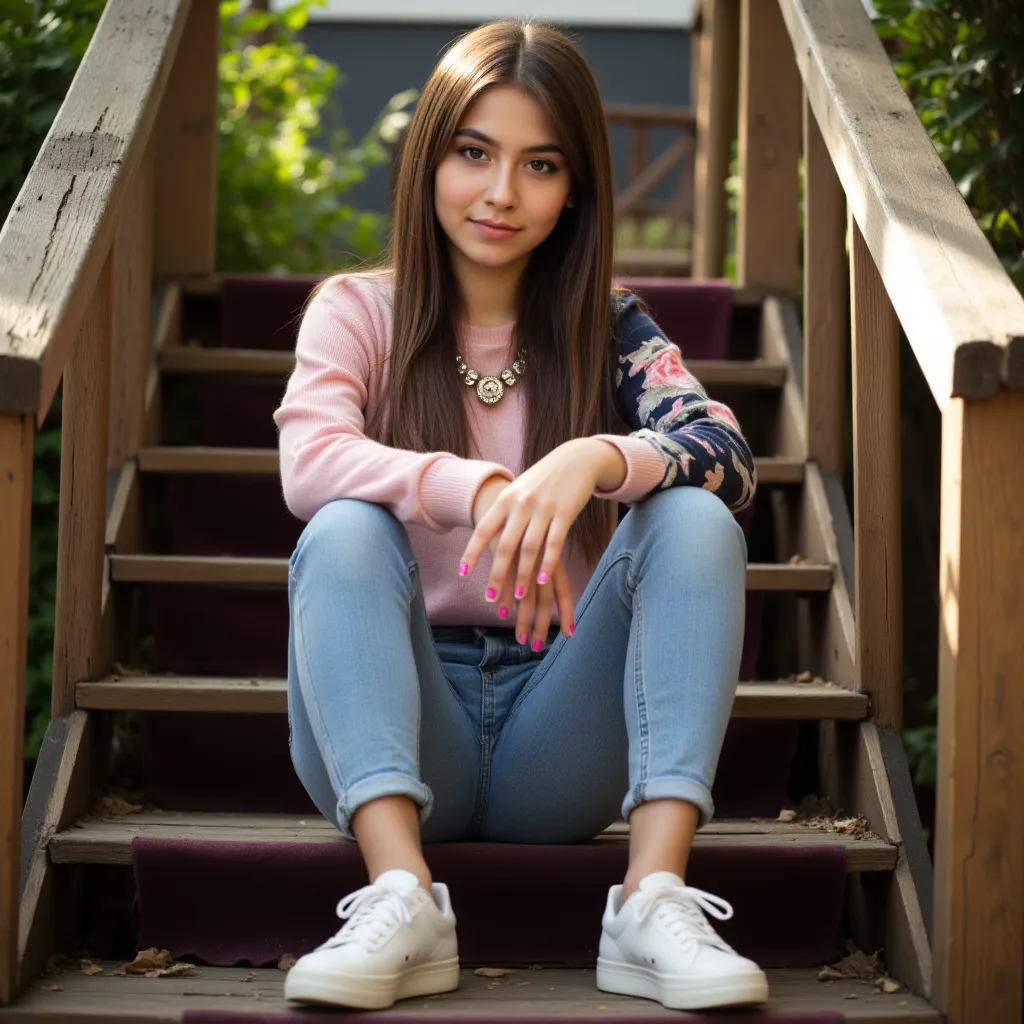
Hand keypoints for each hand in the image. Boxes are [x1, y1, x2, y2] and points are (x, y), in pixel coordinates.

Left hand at [459, 438, 625, 643]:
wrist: (576, 457)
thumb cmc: (544, 478)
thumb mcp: (520, 489)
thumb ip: (506, 511)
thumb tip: (489, 536)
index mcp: (506, 498)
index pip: (484, 529)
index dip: (472, 552)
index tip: (463, 573)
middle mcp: (522, 503)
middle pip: (505, 546)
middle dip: (497, 575)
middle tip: (490, 598)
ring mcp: (544, 508)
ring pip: (529, 549)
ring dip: (523, 576)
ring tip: (518, 597)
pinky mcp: (566, 513)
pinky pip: (554, 544)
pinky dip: (547, 564)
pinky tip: (542, 581)